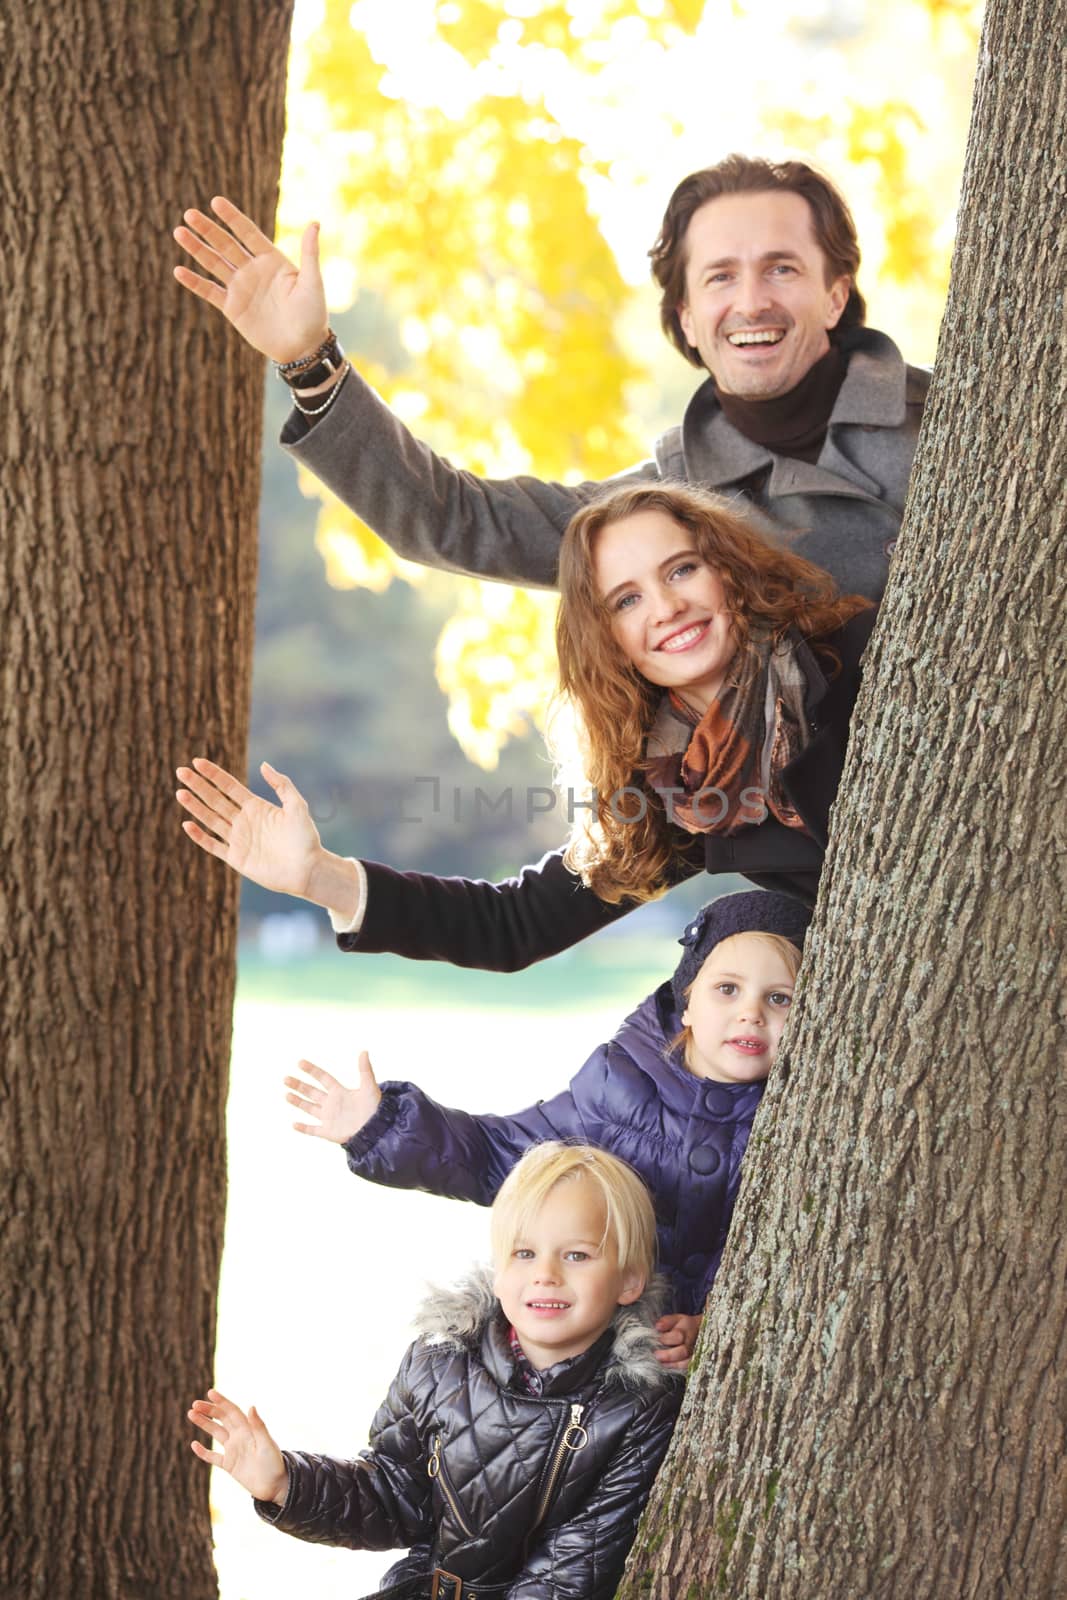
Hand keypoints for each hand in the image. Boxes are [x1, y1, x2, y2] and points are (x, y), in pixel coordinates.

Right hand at [173, 196, 328, 363]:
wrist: (303, 348)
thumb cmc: (313, 314)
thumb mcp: (312, 282)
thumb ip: (309, 253)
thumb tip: (315, 222)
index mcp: (271, 259)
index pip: (247, 233)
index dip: (232, 218)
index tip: (215, 202)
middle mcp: (253, 269)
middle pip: (226, 244)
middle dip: (208, 229)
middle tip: (189, 214)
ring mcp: (241, 288)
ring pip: (214, 263)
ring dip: (196, 249)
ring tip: (179, 232)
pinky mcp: (232, 308)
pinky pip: (210, 292)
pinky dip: (195, 282)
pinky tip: (179, 271)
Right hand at [176, 757, 322, 898]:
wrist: (307, 870)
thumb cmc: (306, 838)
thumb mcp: (298, 806)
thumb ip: (282, 785)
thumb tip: (264, 765)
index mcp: (256, 807)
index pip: (229, 786)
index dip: (213, 774)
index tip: (197, 761)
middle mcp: (244, 821)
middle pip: (215, 800)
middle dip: (198, 785)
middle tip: (180, 771)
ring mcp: (238, 839)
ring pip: (210, 819)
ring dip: (195, 806)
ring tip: (179, 793)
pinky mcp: (236, 858)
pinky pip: (213, 845)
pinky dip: (200, 836)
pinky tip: (187, 824)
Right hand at [189, 1389, 287, 1504]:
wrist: (275, 1486)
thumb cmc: (274, 1463)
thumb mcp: (267, 1444)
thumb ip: (258, 1426)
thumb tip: (251, 1406)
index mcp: (248, 1430)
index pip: (232, 1411)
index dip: (222, 1402)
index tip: (210, 1392)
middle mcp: (240, 1437)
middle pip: (222, 1419)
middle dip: (209, 1410)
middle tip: (194, 1405)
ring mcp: (234, 1450)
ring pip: (215, 1433)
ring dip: (204, 1424)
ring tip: (191, 1414)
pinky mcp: (229, 1465)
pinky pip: (213, 1457)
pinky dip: (203, 1451)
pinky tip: (194, 1444)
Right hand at [285, 1052, 381, 1144]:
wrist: (377, 1129)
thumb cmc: (374, 1108)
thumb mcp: (369, 1086)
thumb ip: (365, 1070)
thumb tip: (364, 1051)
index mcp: (339, 1091)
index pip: (322, 1078)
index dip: (312, 1070)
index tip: (300, 1062)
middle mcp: (332, 1103)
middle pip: (311, 1092)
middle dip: (298, 1085)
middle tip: (286, 1078)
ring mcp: (329, 1118)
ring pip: (309, 1108)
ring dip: (298, 1102)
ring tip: (286, 1094)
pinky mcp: (328, 1132)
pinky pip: (313, 1130)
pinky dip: (303, 1128)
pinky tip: (294, 1124)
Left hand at [654, 1313, 702, 1371]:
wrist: (701, 1331)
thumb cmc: (685, 1325)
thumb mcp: (676, 1319)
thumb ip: (666, 1322)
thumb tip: (658, 1327)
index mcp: (688, 1327)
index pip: (679, 1335)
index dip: (667, 1339)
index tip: (659, 1339)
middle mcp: (694, 1341)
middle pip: (684, 1351)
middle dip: (669, 1355)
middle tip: (657, 1355)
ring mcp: (697, 1352)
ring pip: (687, 1361)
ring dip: (672, 1363)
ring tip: (661, 1361)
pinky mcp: (697, 1361)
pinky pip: (687, 1367)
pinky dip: (676, 1366)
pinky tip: (666, 1364)